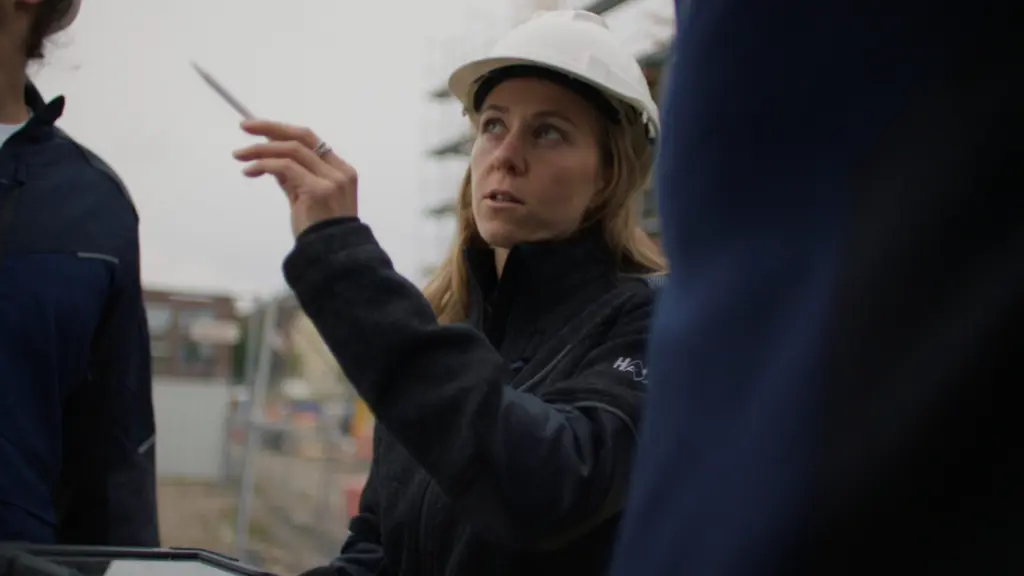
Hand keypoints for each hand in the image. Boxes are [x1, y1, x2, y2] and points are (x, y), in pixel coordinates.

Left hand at [233, 119, 357, 236]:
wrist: (330, 256)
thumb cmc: (318, 230)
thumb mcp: (305, 197)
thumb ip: (293, 176)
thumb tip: (270, 156)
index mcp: (341, 170)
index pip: (310, 140)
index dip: (282, 130)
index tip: (257, 129)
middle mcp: (339, 171)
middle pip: (302, 137)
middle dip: (270, 128)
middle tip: (244, 127)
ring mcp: (331, 180)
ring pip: (291, 150)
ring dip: (261, 149)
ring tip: (240, 156)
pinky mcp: (318, 190)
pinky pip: (285, 168)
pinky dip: (264, 165)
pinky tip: (249, 171)